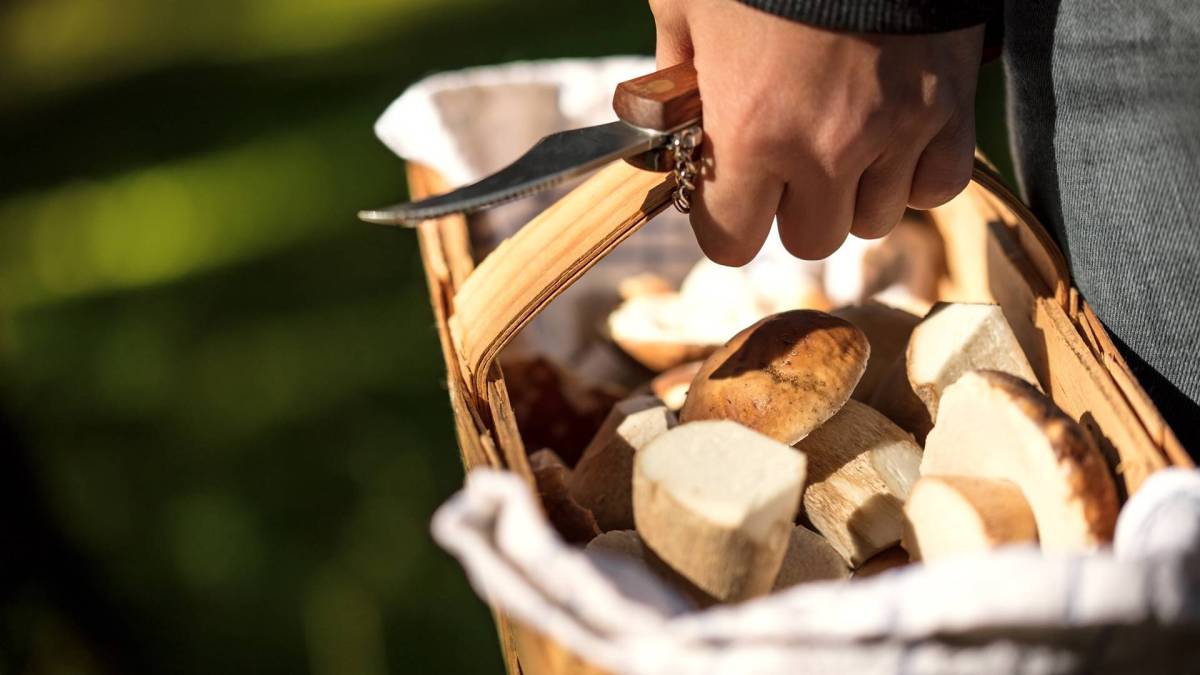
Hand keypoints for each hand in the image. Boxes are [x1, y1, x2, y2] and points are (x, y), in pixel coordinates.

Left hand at [650, 0, 984, 263]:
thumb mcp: (686, 4)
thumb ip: (675, 76)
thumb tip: (670, 124)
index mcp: (751, 133)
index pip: (733, 243)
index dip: (726, 221)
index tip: (729, 194)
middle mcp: (825, 149)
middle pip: (810, 241)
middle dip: (792, 209)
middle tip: (786, 161)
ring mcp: (895, 133)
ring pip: (874, 221)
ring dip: (854, 195)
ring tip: (842, 139)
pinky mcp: (949, 109)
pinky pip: (937, 188)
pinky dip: (916, 175)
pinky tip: (894, 138)